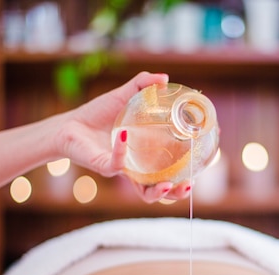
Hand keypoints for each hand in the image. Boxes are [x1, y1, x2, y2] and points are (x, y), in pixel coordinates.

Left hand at [50, 71, 190, 202]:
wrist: (68, 126)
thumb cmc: (97, 115)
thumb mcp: (123, 97)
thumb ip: (143, 85)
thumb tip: (165, 78)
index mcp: (147, 154)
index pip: (174, 167)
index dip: (191, 167)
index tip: (209, 157)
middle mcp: (137, 167)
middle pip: (163, 188)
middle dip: (178, 192)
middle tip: (190, 184)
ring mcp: (122, 169)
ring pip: (143, 192)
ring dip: (158, 192)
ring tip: (168, 184)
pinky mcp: (104, 166)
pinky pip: (117, 163)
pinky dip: (121, 150)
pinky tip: (124, 135)